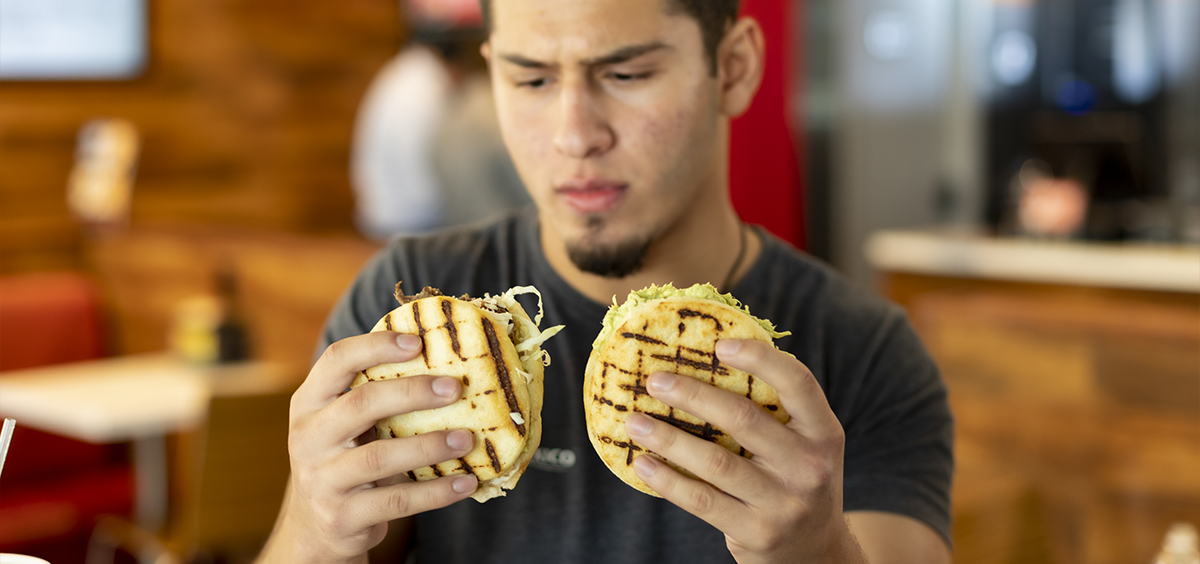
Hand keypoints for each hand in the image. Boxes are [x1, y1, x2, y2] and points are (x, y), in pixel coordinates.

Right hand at [259, 332, 477, 563]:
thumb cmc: (345, 460)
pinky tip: (466, 482)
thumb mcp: (345, 425)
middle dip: (412, 392)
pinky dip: (435, 492)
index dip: (376, 346)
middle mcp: (307, 438)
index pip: (336, 360)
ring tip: (467, 439)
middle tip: (455, 388)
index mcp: (309, 403)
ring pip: (379, 458)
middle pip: (360, 404)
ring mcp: (321, 480)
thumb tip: (447, 365)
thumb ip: (376, 397)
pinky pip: (396, 502)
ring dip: (429, 446)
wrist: (314, 530)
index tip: (418, 342)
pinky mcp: (341, 517)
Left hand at [623, 339, 865, 563]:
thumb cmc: (793, 482)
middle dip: (692, 395)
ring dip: (669, 438)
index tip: (718, 344)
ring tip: (635, 422)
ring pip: (716, 461)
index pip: (798, 383)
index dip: (759, 358)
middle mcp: (810, 466)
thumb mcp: (802, 446)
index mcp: (824, 432)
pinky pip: (702, 501)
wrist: (815, 553)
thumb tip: (704, 361)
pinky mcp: (758, 532)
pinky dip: (667, 480)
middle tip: (655, 381)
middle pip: (744, 418)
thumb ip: (772, 412)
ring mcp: (784, 503)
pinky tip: (642, 463)